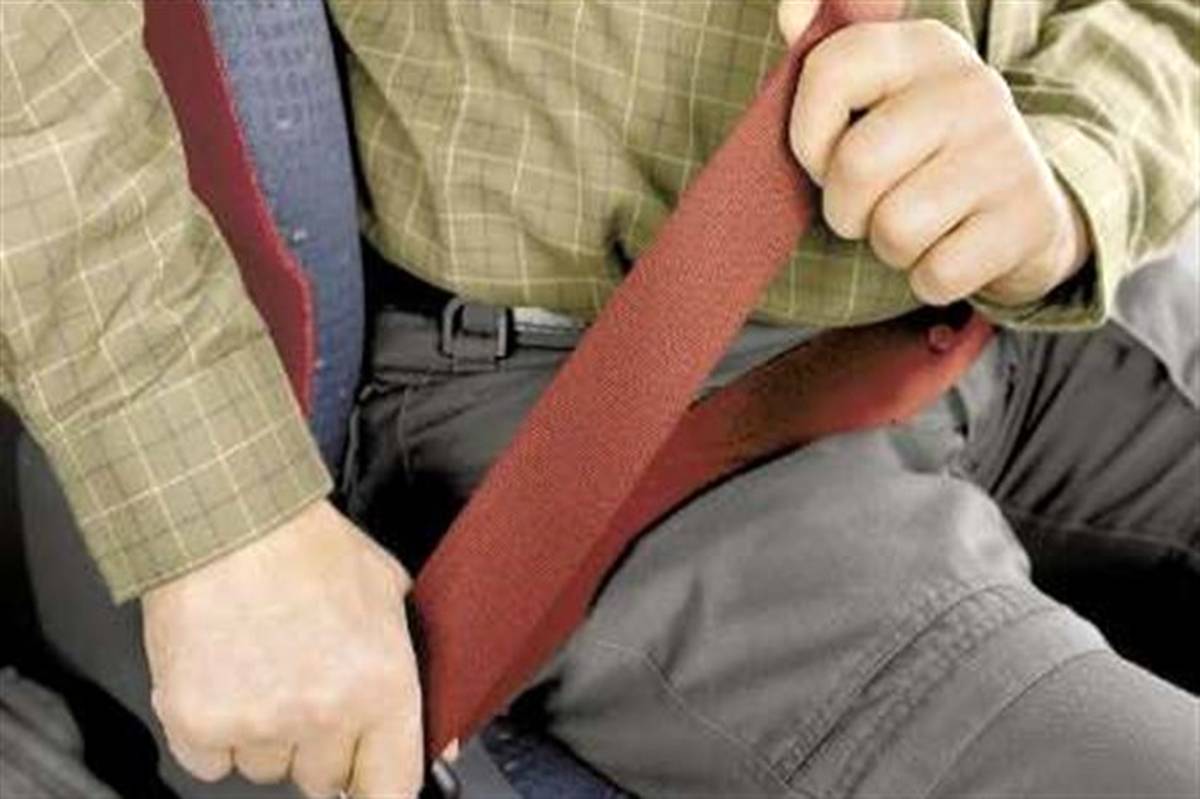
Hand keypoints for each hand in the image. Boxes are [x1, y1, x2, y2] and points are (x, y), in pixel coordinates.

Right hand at [142, 500, 424, 797]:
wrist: (228, 517)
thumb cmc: (308, 547)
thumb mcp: (387, 593)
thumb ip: (407, 661)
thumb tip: (436, 728)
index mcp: (382, 687)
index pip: (391, 789)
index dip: (375, 784)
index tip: (364, 779)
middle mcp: (324, 715)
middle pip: (323, 779)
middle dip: (318, 741)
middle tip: (303, 684)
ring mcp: (258, 723)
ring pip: (266, 767)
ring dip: (263, 733)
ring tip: (258, 665)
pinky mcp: (197, 721)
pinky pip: (210, 761)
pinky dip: (211, 732)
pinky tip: (221, 677)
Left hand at [781, 17, 1090, 306]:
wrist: (1023, 209)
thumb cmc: (921, 158)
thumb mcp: (879, 100)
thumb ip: (828, 63)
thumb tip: (790, 12)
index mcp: (924, 47)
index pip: (829, 71)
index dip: (807, 134)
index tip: (824, 157)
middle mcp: (972, 88)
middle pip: (857, 166)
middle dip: (844, 208)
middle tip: (865, 208)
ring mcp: (1006, 153)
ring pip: (894, 228)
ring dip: (888, 247)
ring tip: (914, 227)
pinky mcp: (1026, 219)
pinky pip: (934, 274)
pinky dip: (926, 278)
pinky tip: (949, 250)